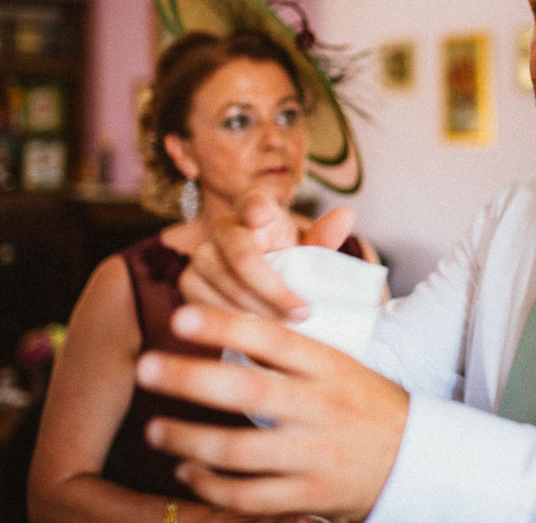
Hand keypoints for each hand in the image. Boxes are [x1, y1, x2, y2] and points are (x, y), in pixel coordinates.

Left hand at [136, 304, 407, 521]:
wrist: (414, 459)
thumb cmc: (365, 401)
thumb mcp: (342, 362)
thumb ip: (293, 342)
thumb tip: (231, 312)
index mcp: (330, 367)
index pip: (272, 339)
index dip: (225, 326)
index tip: (180, 315)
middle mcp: (322, 408)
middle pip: (249, 392)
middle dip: (190, 379)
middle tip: (144, 366)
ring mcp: (316, 456)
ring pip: (241, 451)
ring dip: (190, 440)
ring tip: (153, 429)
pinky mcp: (309, 496)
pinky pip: (250, 496)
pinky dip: (212, 486)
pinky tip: (187, 472)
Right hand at [180, 190, 355, 318]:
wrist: (260, 288)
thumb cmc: (289, 262)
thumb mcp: (310, 251)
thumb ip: (325, 237)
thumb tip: (346, 215)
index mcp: (255, 208)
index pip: (253, 202)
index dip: (256, 209)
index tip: (262, 217)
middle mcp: (223, 226)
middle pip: (242, 256)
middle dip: (274, 289)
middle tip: (303, 313)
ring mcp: (201, 254)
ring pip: (226, 285)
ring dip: (259, 311)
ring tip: (287, 328)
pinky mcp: (189, 283)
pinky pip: (209, 305)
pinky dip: (236, 321)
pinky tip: (258, 332)